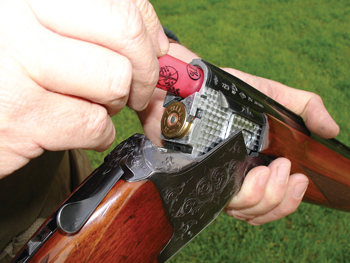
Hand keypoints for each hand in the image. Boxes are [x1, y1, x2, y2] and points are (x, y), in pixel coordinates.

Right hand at [0, 0, 168, 178]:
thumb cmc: (9, 62)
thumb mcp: (42, 26)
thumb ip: (101, 26)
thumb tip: (160, 45)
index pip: (121, 2)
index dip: (147, 31)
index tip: (152, 51)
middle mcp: (16, 15)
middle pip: (125, 34)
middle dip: (144, 70)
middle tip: (134, 87)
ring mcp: (13, 64)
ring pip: (114, 81)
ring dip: (113, 102)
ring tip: (89, 102)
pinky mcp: (18, 117)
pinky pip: (94, 124)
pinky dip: (97, 133)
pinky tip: (72, 125)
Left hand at [138, 43, 338, 224]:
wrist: (195, 86)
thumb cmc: (232, 92)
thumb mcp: (274, 96)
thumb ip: (305, 108)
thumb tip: (332, 130)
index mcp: (260, 164)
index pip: (278, 198)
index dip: (291, 199)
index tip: (300, 179)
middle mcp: (241, 177)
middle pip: (263, 209)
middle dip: (279, 196)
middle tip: (283, 167)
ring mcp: (221, 179)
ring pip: (244, 211)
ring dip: (262, 197)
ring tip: (264, 171)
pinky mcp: (202, 177)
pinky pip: (220, 203)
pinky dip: (237, 198)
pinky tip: (247, 176)